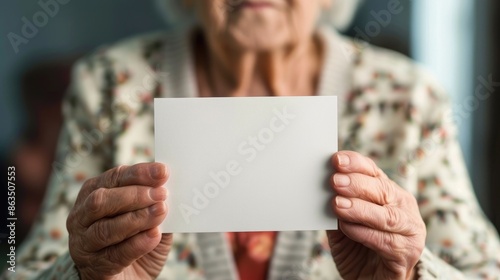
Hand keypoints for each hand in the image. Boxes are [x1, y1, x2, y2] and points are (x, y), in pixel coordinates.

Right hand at [67, 163, 171, 279]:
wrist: (126, 278)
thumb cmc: (136, 240)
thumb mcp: (148, 218)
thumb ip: (155, 204)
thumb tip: (169, 188)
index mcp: (94, 194)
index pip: (114, 178)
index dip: (139, 173)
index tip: (162, 172)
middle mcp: (82, 217)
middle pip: (102, 200)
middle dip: (134, 195)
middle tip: (161, 194)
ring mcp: (84, 243)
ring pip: (106, 228)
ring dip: (137, 219)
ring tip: (160, 212)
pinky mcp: (94, 267)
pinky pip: (115, 254)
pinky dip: (137, 244)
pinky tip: (154, 236)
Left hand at [328, 151, 424, 279]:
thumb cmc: (358, 246)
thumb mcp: (343, 223)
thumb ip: (337, 205)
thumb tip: (319, 189)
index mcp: (388, 193)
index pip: (374, 171)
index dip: (356, 163)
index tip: (336, 160)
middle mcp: (403, 207)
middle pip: (382, 190)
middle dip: (357, 184)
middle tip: (335, 181)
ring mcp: (409, 231)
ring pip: (386, 216)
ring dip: (359, 209)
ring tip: (337, 204)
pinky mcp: (407, 254)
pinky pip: (384, 241)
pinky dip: (363, 233)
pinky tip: (347, 228)